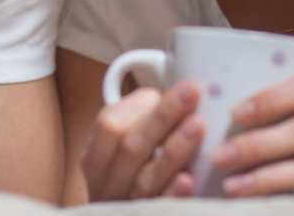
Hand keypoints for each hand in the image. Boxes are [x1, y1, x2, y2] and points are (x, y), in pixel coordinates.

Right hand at [81, 81, 204, 200]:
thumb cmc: (128, 179)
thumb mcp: (119, 152)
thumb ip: (140, 124)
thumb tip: (182, 93)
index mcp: (96, 158)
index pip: (108, 124)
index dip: (137, 105)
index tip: (163, 90)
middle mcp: (106, 183)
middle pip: (132, 146)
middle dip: (163, 116)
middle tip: (192, 92)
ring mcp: (125, 205)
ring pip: (147, 177)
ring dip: (173, 151)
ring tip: (198, 126)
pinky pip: (160, 207)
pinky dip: (173, 193)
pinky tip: (189, 179)